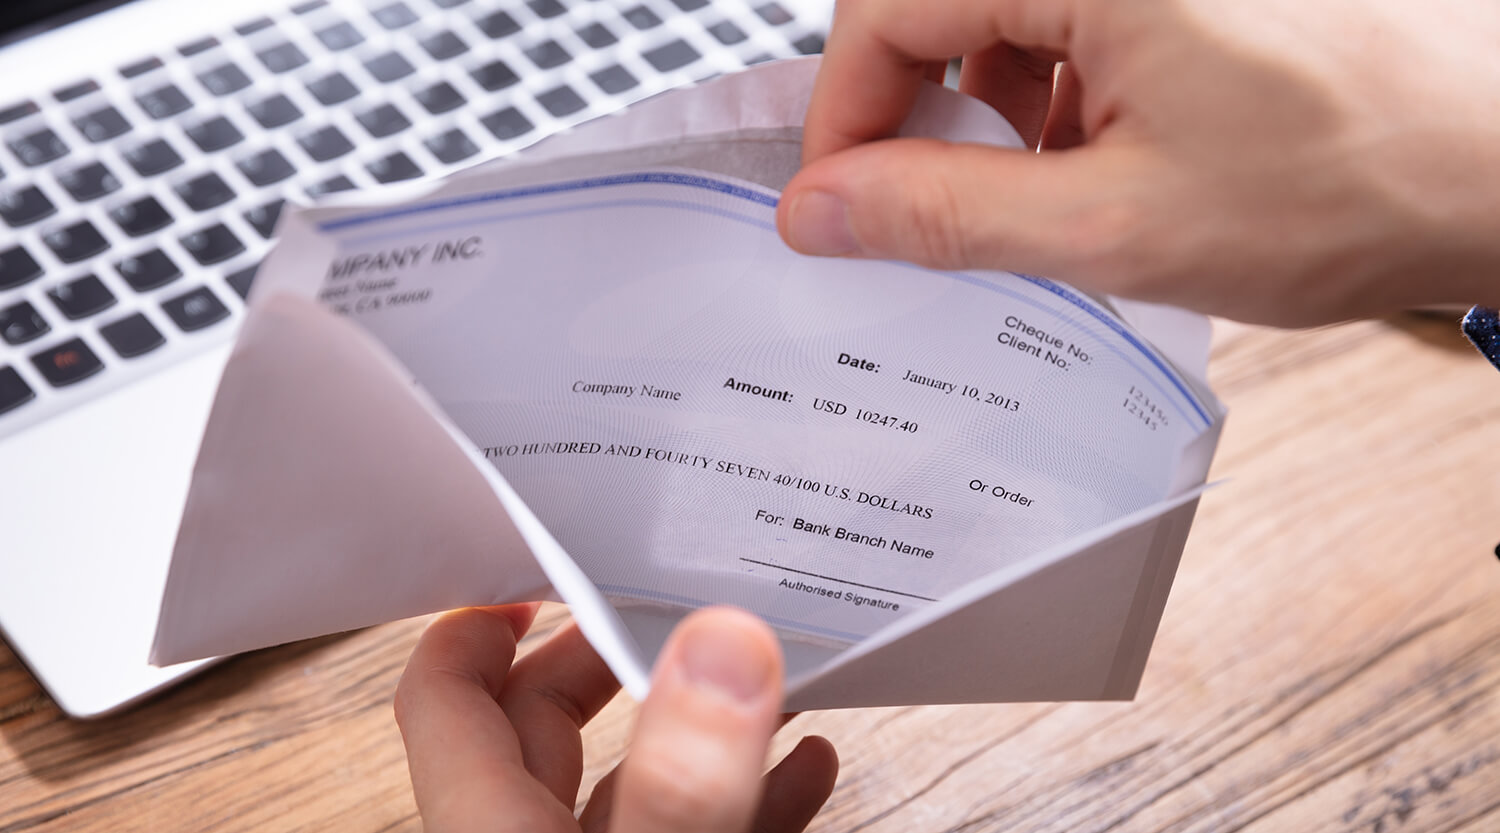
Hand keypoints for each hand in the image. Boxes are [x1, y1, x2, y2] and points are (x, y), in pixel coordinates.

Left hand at [394, 604, 837, 832]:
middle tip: (670, 600)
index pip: (445, 695)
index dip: (480, 619)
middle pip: (539, 725)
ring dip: (697, 724)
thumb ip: (682, 779)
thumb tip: (725, 645)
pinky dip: (747, 798)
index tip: (543, 563)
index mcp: (492, 830)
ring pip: (629, 783)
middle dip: (607, 652)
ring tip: (765, 668)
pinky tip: (803, 771)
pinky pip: (692, 831)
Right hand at [777, 0, 1499, 325]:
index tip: (838, 204)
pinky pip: (1072, 18)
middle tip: (930, 209)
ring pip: (1001, 15)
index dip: (843, 116)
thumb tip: (822, 209)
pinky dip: (1056, 94)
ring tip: (1047, 196)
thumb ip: (945, 214)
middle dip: (917, 115)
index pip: (885, 8)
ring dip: (990, 111)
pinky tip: (1100, 162)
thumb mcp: (1116, 223)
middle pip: (937, 6)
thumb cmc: (1360, 177)